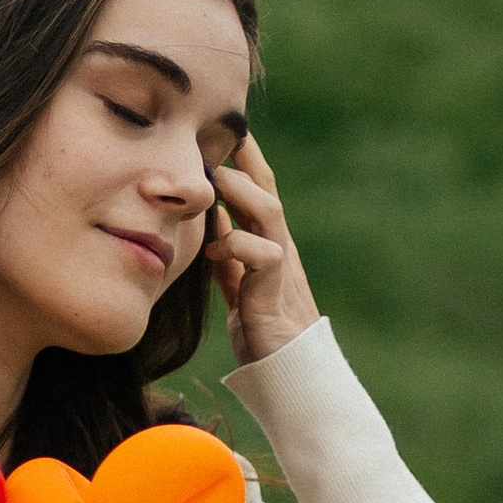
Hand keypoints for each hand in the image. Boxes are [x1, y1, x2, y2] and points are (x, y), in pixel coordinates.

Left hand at [208, 138, 319, 365]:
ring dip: (242, 191)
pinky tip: (213, 250)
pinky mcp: (275, 291)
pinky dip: (236, 244)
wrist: (291, 372)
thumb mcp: (240, 287)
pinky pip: (264, 254)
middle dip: (245, 159)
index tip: (224, 130)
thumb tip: (211, 229)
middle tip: (220, 134)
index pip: (257, 192)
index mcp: (268, 244)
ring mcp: (281, 266)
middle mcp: (279, 247)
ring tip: (215, 179)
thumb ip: (229, 259)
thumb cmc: (265, 331)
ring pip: (269, 212)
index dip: (243, 160)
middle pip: (267, 189)